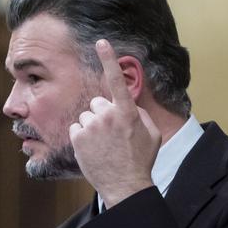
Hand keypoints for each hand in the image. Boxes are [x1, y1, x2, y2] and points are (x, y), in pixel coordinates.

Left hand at [69, 39, 160, 207]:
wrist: (126, 185)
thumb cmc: (141, 160)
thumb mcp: (151, 133)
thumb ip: (139, 114)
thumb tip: (127, 105)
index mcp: (128, 112)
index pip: (117, 80)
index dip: (109, 59)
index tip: (101, 42)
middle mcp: (108, 116)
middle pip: (98, 103)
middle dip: (102, 114)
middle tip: (111, 134)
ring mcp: (91, 127)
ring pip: (86, 116)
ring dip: (92, 127)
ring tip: (103, 145)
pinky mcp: (78, 137)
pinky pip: (77, 128)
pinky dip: (82, 138)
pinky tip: (93, 150)